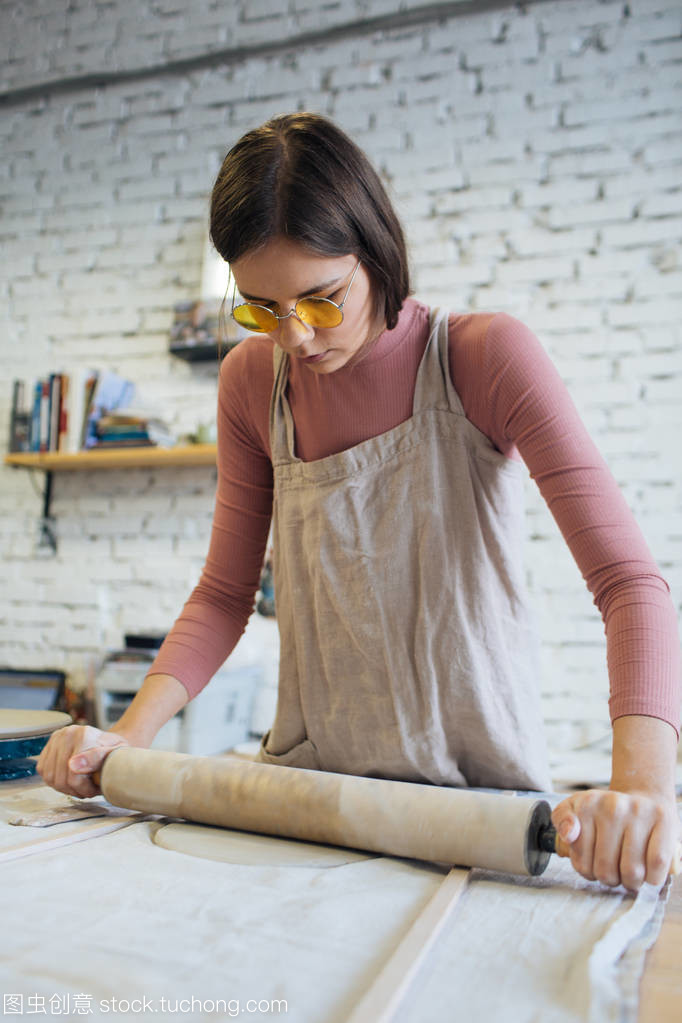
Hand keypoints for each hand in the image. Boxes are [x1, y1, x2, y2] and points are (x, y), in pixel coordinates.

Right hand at [36, 725, 129, 798]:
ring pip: (50, 778)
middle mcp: (67, 734)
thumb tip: (72, 766)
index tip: (95, 790)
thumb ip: (96, 758)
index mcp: (85, 735)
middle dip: (75, 790)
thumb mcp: (115, 754)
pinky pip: (43, 771)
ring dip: (64, 788)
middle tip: (88, 790)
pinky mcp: (48, 746)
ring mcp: (56, 739)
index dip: (85, 789)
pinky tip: (69, 779)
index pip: (74, 775)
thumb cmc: (113, 751)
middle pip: (60, 779)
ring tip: (80, 786)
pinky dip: (54, 780)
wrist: (108, 743)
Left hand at [551, 787, 680, 890]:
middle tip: (614, 872)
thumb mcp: (575, 809)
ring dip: (631, 883)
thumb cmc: (606, 813)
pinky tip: (648, 873)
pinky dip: (653, 878)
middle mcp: (612, 806)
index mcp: (587, 804)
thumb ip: (562, 819)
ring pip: (631, 872)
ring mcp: (639, 812)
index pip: (581, 861)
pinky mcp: (664, 821)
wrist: (644, 801)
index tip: (593, 864)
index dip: (587, 872)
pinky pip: (657, 863)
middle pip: (606, 870)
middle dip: (610, 879)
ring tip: (630, 873)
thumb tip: (569, 835)